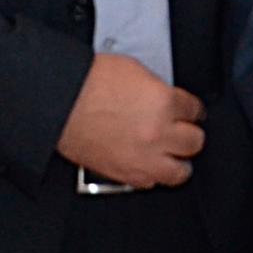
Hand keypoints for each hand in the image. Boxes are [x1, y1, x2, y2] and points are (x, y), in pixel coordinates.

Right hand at [55, 54, 205, 188]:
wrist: (57, 102)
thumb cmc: (85, 82)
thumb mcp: (131, 70)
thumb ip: (156, 88)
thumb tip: (163, 98)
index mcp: (164, 103)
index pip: (195, 110)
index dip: (192, 109)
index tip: (189, 111)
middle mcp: (158, 133)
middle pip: (194, 142)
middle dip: (189, 134)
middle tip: (182, 130)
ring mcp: (143, 157)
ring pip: (180, 171)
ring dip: (178, 161)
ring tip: (171, 154)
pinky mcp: (124, 174)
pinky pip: (151, 183)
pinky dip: (151, 174)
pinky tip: (147, 163)